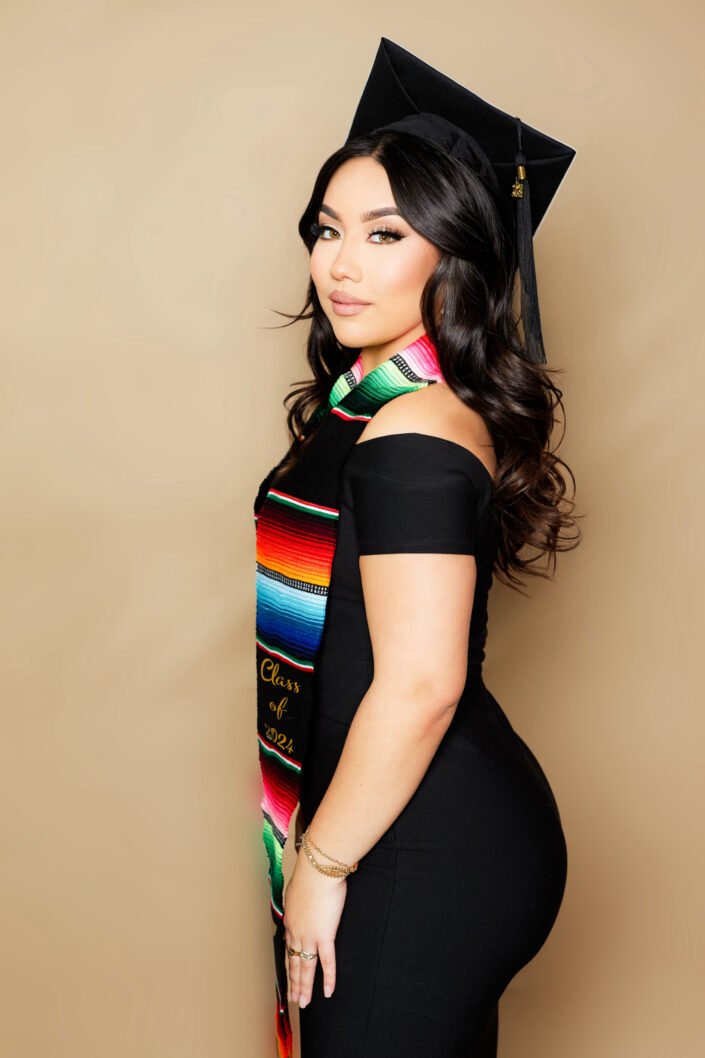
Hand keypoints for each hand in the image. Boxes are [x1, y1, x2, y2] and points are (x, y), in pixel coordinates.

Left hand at [283, 846, 347, 1007]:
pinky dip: (328, 979)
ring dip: (305, 987)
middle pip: (293, 962)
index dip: (288, 962)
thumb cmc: (310, 873)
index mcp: (290, 920)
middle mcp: (296, 932)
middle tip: (293, 998)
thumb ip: (298, 897)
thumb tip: (299, 896)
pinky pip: (327, 962)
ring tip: (304, 1002)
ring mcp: (309, 936)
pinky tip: (327, 992)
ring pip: (305, 968)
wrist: (318, 870)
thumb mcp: (298, 887)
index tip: (288, 974)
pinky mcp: (325, 936)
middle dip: (293, 982)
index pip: (288, 946)